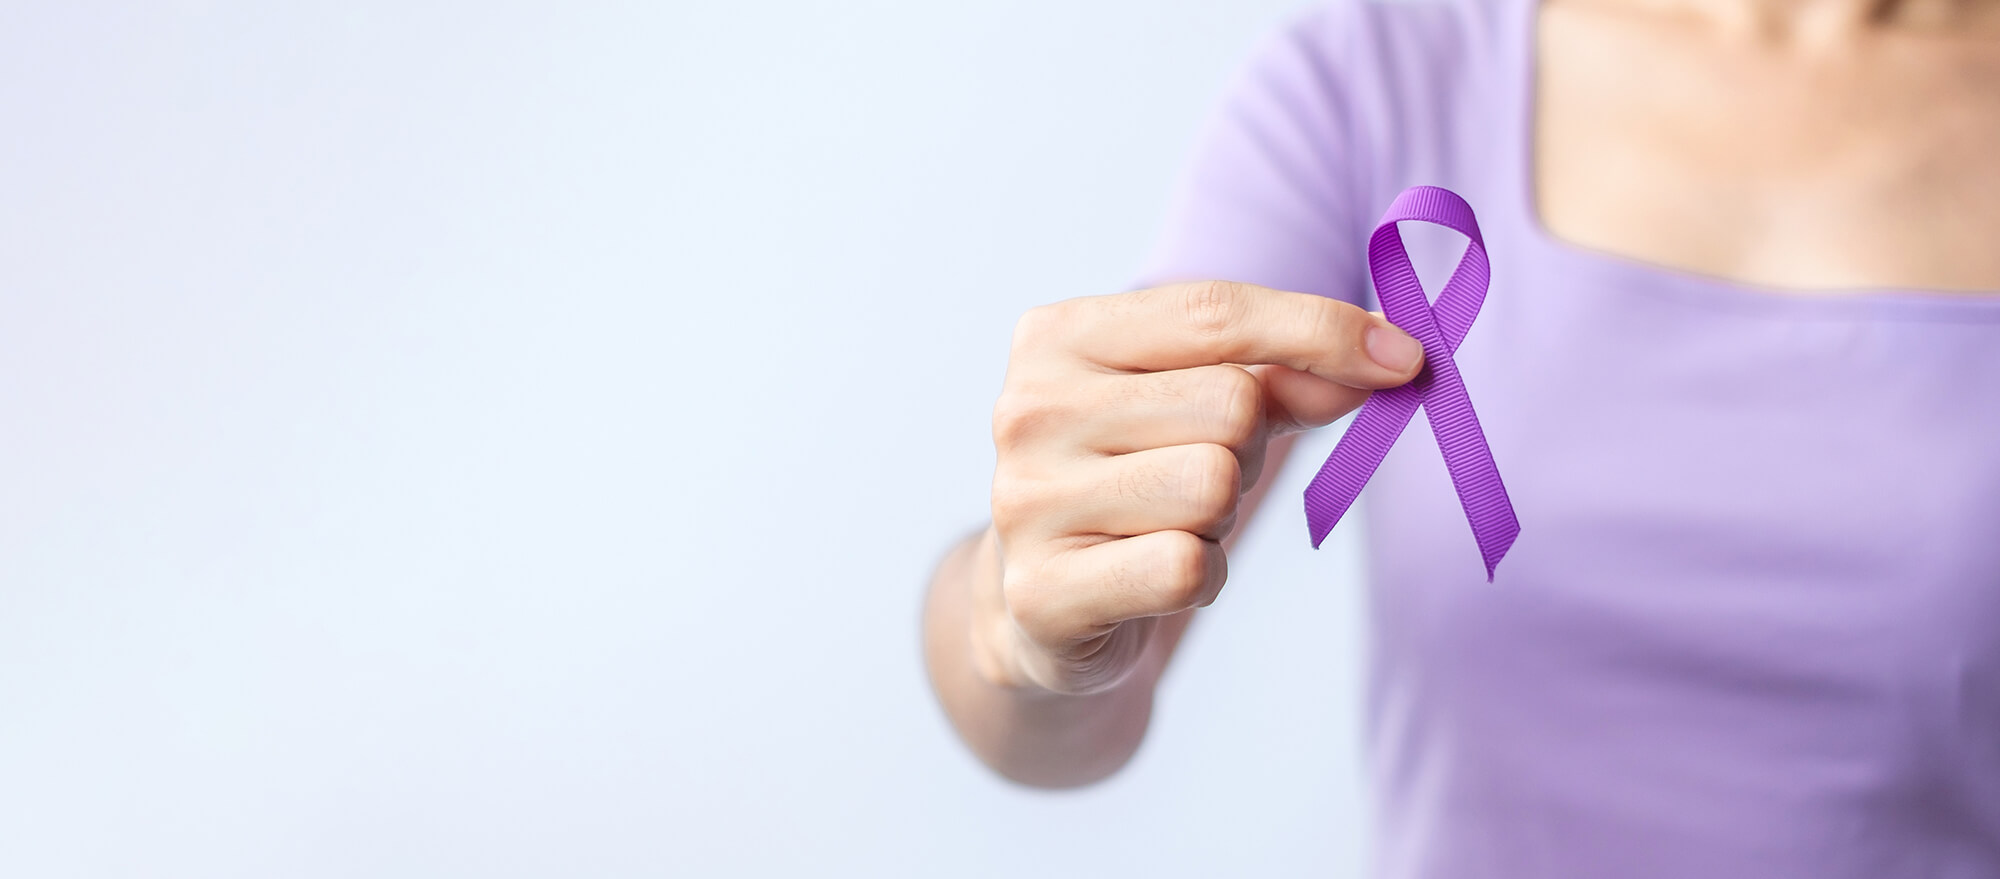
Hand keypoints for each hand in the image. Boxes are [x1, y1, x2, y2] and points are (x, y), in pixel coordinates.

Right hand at [976, 281, 1425, 694]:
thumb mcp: (1208, 405)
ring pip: (1212, 487)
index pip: (1214, 312)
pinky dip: (1202, 578)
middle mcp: (1028, 409)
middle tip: (1201, 472)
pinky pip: (1188, 568)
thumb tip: (1393, 357)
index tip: (1403, 358)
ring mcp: (1026, 501)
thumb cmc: (1137, 478)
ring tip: (1171, 523)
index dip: (1321, 330)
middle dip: (1247, 448)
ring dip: (1220, 518)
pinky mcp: (1043, 592)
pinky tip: (1158, 577)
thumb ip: (1291, 375)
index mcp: (1057, 336)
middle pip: (1228, 404)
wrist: (1044, 606)